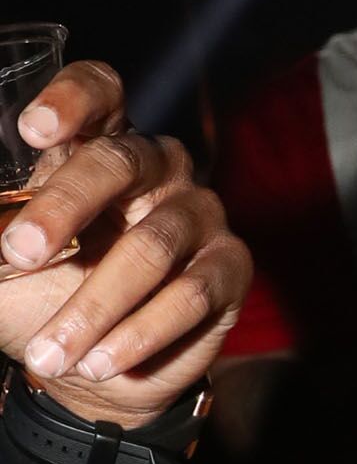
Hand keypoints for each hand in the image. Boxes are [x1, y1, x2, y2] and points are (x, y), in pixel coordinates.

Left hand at [3, 59, 248, 430]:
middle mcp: (157, 168)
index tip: (34, 132)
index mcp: (99, 145)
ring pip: (151, 246)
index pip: (99, 93)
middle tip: (20, 252)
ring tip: (51, 352)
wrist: (93, 370)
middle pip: (120, 161)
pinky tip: (99, 362)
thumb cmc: (42, 294)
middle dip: (64, 207)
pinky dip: (139, 334)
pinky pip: (190, 296)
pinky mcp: (229, 268)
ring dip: (93, 306)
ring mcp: (199, 214)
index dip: (72, 100)